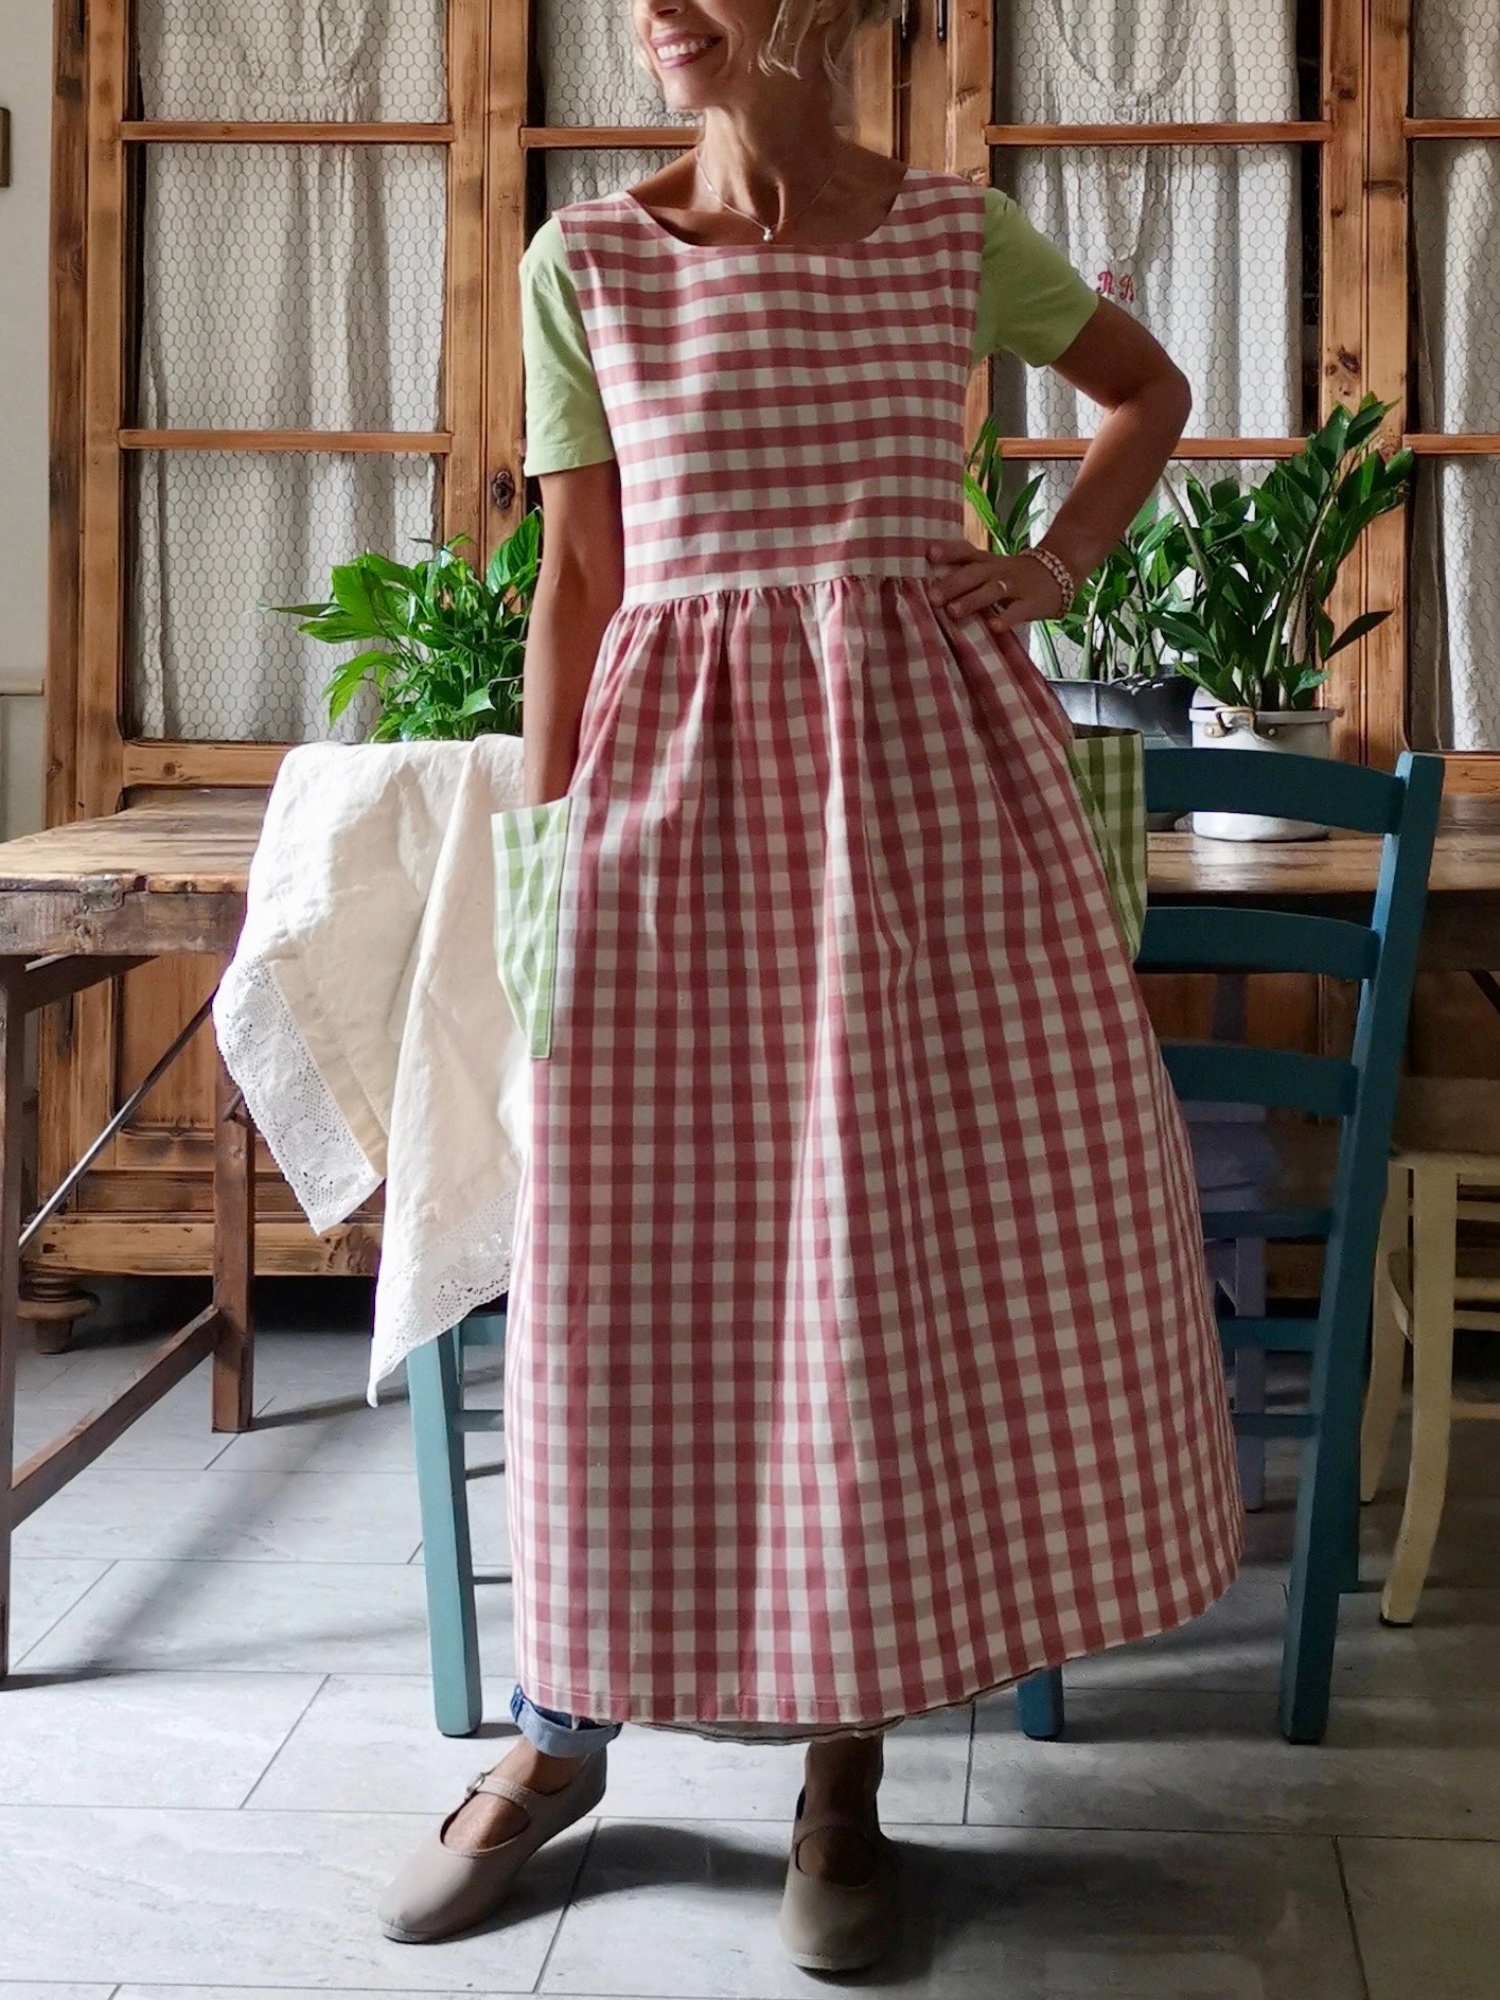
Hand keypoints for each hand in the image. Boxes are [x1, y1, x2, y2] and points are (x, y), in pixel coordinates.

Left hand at [925, 539, 1066, 634]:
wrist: (1062, 571)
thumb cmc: (1016, 575)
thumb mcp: (994, 567)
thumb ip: (968, 572)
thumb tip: (931, 583)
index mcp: (989, 561)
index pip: (967, 552)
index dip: (949, 551)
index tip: (929, 554)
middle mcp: (1000, 571)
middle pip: (975, 574)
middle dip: (953, 584)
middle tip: (932, 597)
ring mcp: (1017, 586)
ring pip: (993, 591)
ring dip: (972, 601)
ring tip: (952, 612)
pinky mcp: (1032, 603)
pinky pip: (1018, 611)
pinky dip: (1006, 618)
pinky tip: (994, 627)